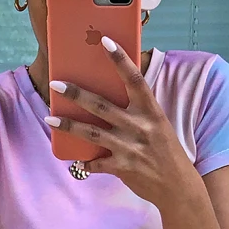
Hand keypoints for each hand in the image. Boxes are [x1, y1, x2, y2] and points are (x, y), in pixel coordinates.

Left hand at [47, 36, 193, 204]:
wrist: (178, 187)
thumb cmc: (167, 152)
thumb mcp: (158, 125)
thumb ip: (137, 111)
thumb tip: (110, 95)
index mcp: (151, 112)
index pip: (134, 79)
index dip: (120, 59)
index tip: (104, 41)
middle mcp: (140, 127)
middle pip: (102, 106)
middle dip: (77, 94)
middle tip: (56, 84)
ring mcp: (130, 148)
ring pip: (92, 133)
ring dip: (68, 124)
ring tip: (49, 117)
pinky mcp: (123, 168)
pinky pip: (96, 163)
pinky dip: (85, 162)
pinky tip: (75, 159)